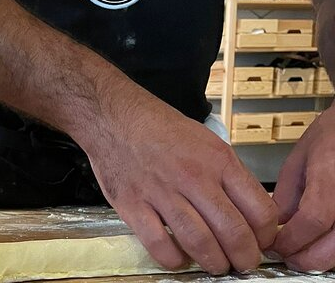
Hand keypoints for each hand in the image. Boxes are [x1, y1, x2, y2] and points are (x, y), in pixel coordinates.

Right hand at [81, 95, 277, 274]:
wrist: (114, 117)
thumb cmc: (159, 128)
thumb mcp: (206, 140)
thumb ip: (228, 174)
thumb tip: (248, 209)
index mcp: (218, 161)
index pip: (260, 211)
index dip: (266, 236)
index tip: (261, 242)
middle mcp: (193, 178)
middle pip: (233, 233)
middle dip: (244, 258)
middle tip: (242, 263)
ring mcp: (162, 192)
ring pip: (200, 243)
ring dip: (213, 263)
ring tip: (215, 265)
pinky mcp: (133, 205)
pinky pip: (160, 245)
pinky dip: (174, 259)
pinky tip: (178, 257)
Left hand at [270, 106, 334, 271]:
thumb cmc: (333, 135)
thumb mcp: (300, 160)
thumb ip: (287, 194)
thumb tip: (275, 224)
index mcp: (330, 177)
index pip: (312, 221)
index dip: (291, 240)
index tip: (274, 246)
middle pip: (333, 248)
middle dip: (305, 259)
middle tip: (287, 257)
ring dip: (322, 258)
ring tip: (303, 252)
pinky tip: (322, 243)